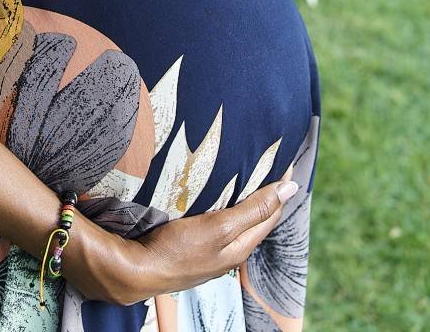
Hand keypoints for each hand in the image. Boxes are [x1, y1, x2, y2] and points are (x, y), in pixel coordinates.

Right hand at [73, 165, 296, 305]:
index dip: (281, 187)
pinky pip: (220, 221)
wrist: (138, 269)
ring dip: (246, 197)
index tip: (285, 160)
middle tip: (269, 162)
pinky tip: (217, 193)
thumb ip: (255, 209)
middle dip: (267, 192)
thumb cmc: (178, 249)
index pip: (273, 212)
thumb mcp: (221, 227)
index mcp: (243, 245)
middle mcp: (232, 249)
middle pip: (257, 216)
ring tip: (247, 172)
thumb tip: (292, 189)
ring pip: (238, 218)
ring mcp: (213, 249)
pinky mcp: (195, 244)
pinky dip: (226, 204)